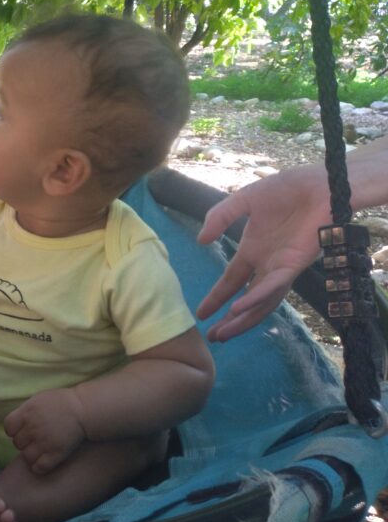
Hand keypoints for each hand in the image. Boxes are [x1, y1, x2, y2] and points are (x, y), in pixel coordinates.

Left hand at [3, 388, 85, 474]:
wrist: (84, 409)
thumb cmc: (62, 402)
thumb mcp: (39, 399)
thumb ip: (25, 411)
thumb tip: (16, 422)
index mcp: (27, 412)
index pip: (8, 427)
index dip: (14, 430)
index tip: (22, 430)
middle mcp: (32, 427)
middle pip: (17, 443)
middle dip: (25, 442)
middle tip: (35, 440)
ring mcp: (44, 441)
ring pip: (26, 456)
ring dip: (31, 456)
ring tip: (40, 451)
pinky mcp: (56, 453)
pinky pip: (39, 467)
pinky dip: (39, 468)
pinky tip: (43, 463)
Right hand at [196, 164, 329, 341]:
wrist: (320, 184)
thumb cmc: (286, 189)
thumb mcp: (243, 201)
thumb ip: (220, 217)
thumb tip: (201, 241)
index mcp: (253, 251)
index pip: (231, 281)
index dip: (216, 298)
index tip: (200, 314)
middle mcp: (267, 265)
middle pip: (246, 300)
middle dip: (229, 320)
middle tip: (213, 337)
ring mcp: (281, 268)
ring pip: (261, 302)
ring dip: (243, 319)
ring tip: (224, 332)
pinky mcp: (295, 265)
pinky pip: (274, 287)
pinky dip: (256, 298)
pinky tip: (239, 307)